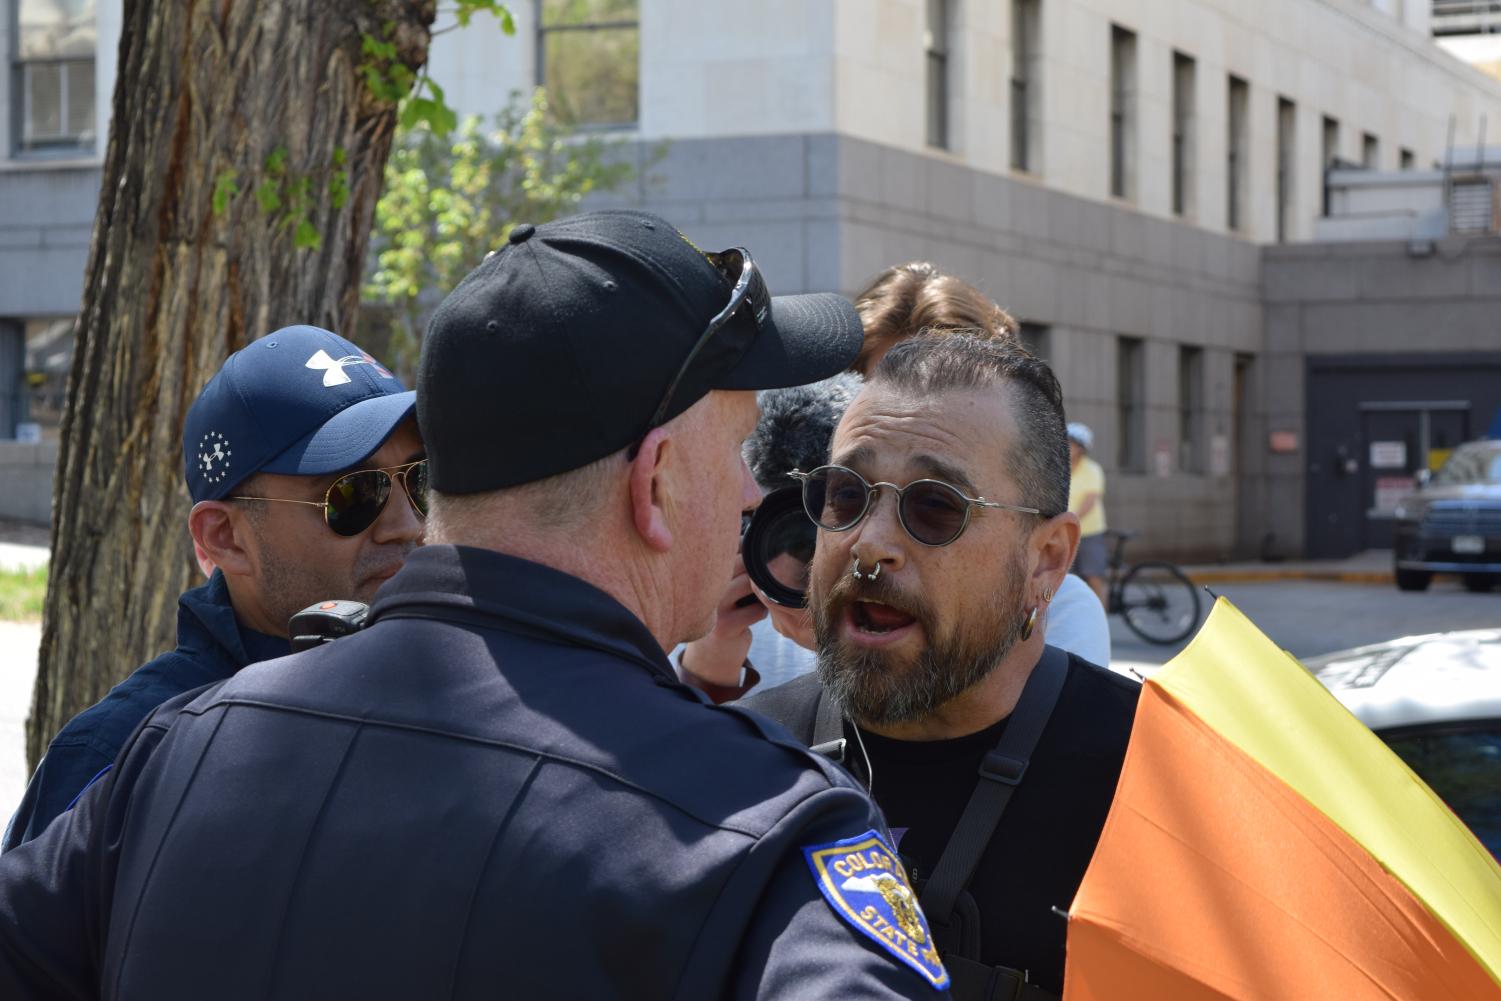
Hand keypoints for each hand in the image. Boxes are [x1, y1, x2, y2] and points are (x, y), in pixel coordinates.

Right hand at [680, 557, 768, 686]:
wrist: (710, 655)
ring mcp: (713, 607)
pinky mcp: (725, 626)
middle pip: (742, 563)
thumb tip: (755, 537)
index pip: (729, 548)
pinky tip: (753, 615)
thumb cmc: (723, 613)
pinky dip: (762, 612)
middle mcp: (704, 586)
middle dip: (757, 570)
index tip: (753, 560)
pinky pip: (758, 610)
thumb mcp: (723, 587)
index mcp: (702, 572)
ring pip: (750, 583)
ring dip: (760, 591)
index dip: (746, 550)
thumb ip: (733, 564)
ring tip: (755, 598)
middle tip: (758, 583)